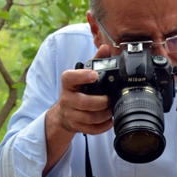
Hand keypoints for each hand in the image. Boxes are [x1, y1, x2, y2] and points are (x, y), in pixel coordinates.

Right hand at [43, 44, 113, 174]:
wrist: (64, 112)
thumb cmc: (78, 90)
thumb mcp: (83, 75)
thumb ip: (95, 61)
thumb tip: (106, 47)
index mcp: (68, 83)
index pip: (70, 77)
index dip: (82, 76)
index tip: (94, 75)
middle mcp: (67, 98)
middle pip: (85, 102)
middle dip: (101, 102)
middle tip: (110, 99)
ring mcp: (70, 114)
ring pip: (90, 117)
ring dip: (105, 115)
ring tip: (112, 110)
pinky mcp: (76, 126)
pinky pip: (91, 129)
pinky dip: (103, 126)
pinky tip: (109, 121)